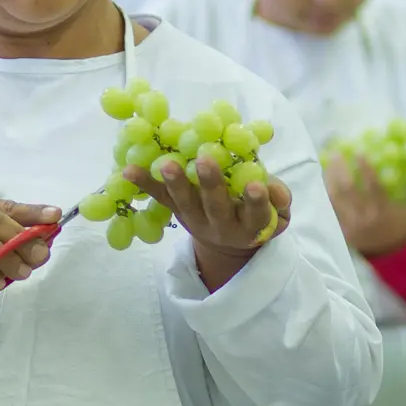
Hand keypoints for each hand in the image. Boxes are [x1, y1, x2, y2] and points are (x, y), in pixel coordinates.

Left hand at [125, 156, 292, 292]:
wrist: (226, 244)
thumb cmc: (254, 214)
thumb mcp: (274, 214)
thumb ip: (278, 200)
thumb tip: (275, 191)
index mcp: (250, 225)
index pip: (256, 215)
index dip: (256, 202)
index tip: (255, 186)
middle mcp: (220, 226)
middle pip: (215, 207)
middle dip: (210, 184)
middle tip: (205, 161)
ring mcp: (194, 219)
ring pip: (184, 203)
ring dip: (175, 183)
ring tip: (166, 164)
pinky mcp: (175, 212)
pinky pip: (160, 198)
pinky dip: (144, 183)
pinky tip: (128, 170)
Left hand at [323, 154, 405, 256]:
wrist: (392, 251)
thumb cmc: (403, 225)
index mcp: (383, 211)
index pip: (372, 185)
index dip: (365, 168)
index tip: (359, 151)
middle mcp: (364, 217)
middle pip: (347, 190)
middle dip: (340, 169)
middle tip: (336, 153)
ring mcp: (350, 224)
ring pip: (335, 198)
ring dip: (329, 179)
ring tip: (328, 163)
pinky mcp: (342, 228)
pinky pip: (331, 208)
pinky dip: (328, 193)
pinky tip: (326, 180)